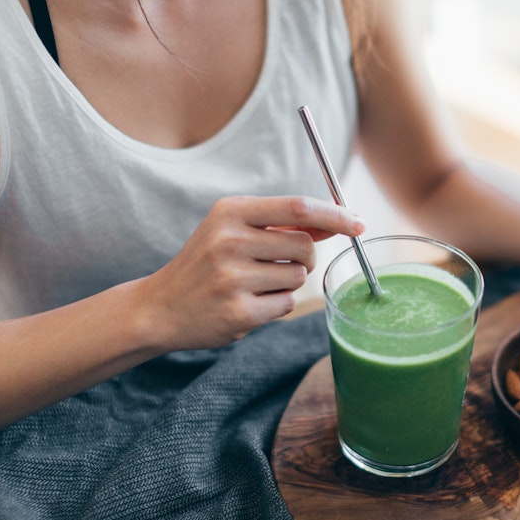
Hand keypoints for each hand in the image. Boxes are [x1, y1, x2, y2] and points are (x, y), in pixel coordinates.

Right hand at [136, 196, 363, 349]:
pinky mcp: (238, 312)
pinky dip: (277, 305)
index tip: (359, 223)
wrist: (160, 307)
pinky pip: (287, 305)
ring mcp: (232, 278)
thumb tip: (341, 219)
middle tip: (280, 263)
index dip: (334, 215)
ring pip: (298, 277)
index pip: (298, 207)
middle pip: (305, 245)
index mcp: (230, 211)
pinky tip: (247, 303)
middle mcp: (229, 240)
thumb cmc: (207, 263)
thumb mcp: (235, 230)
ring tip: (253, 284)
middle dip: (306, 256)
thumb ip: (286, 224)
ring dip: (287, 283)